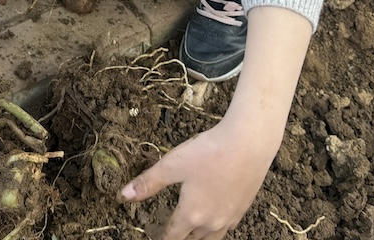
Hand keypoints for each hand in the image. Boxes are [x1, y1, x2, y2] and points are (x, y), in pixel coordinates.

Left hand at [119, 6, 311, 237]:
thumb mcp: (173, 164)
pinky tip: (215, 218)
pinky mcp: (243, 208)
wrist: (249, 143)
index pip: (172, 237)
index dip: (160, 238)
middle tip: (171, 233)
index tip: (153, 237)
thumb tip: (124, 196)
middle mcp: (212, 222)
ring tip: (190, 233)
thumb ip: (149, 182)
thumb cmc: (209, 152)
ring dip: (199, 238)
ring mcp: (230, 217)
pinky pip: (227, 227)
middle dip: (180, 239)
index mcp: (192, 215)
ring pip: (212, 238)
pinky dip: (216, 228)